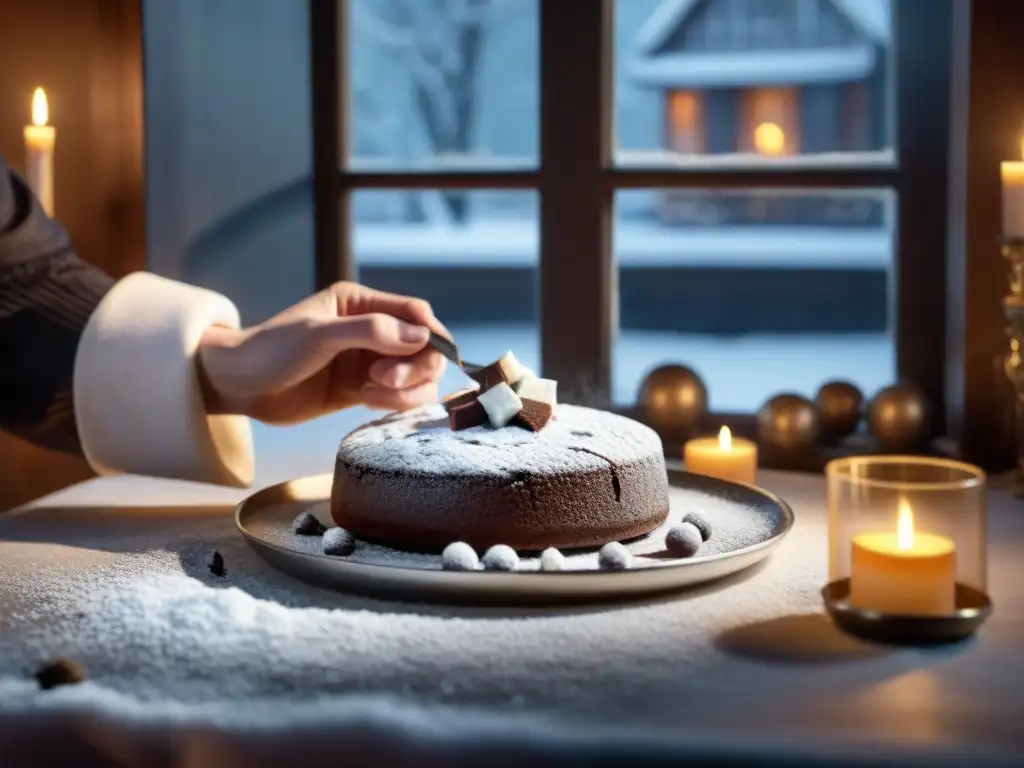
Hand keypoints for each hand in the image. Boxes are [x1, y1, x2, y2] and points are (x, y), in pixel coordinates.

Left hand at [196, 282, 448, 423]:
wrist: (239, 386)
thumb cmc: (271, 350)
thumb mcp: (320, 334)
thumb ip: (371, 331)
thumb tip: (421, 336)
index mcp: (360, 303)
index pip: (414, 312)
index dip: (430, 333)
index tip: (433, 354)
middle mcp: (371, 329)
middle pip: (422, 346)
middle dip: (414, 366)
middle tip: (384, 379)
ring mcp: (368, 361)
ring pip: (415, 375)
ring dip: (406, 388)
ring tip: (373, 394)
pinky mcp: (363, 389)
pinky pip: (398, 396)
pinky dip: (395, 402)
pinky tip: (367, 402)